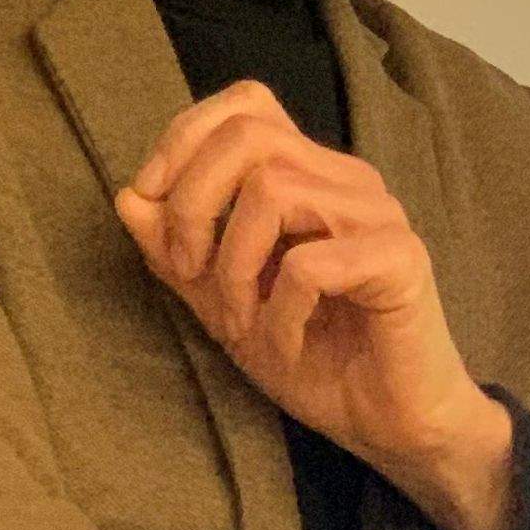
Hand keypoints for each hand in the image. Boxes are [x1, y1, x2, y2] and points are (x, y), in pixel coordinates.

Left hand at [117, 83, 516, 529]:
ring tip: (240, 324)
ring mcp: (379, 214)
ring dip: (233, 268)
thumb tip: (128, 196)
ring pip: (273, 190)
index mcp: (311, 174)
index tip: (151, 207)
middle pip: (248, 136)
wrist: (389, 425)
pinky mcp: (401, 259)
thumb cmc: (315, 360)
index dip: (184, 140)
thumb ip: (177, 252)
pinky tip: (286, 346)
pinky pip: (311, 263)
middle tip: (188, 273)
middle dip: (193, 204)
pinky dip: (280, 312)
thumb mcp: (223, 304)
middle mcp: (348, 179)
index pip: (247, 103)